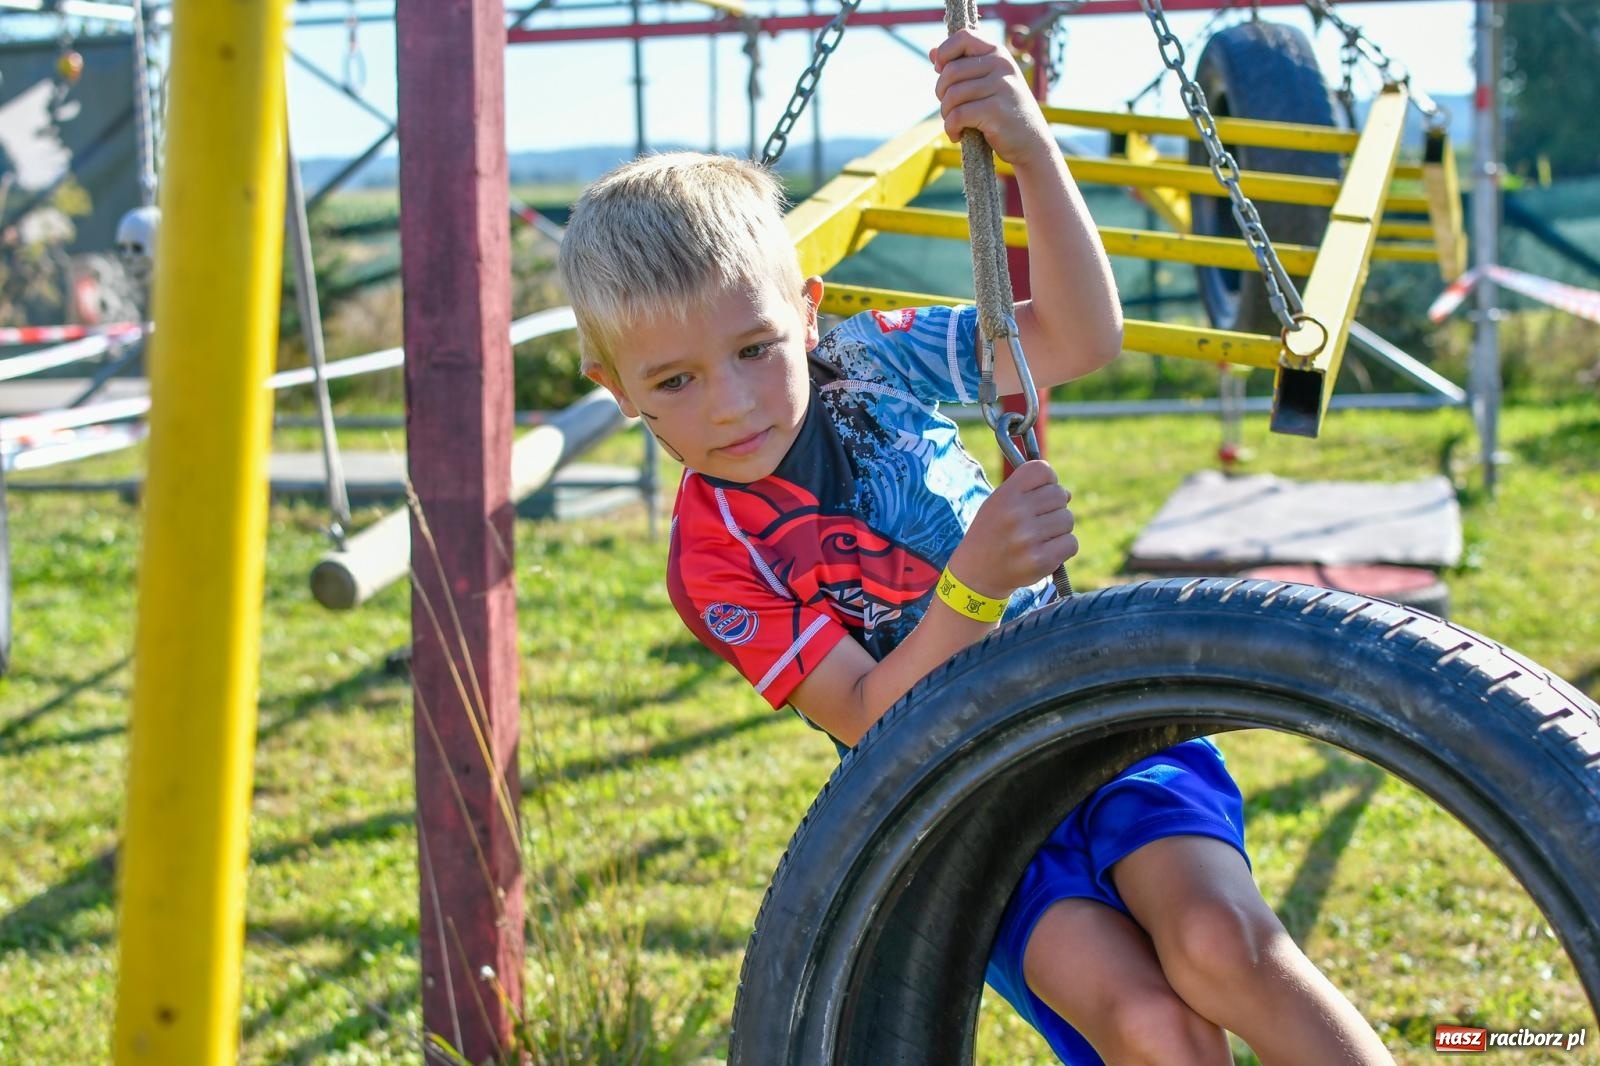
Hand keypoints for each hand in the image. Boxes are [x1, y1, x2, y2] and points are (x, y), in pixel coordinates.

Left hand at [930, 29, 1054, 169]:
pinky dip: (951, 128)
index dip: (944, 54)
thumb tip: (931, 53)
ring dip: (946, 114)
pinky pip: (958, 115)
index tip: (941, 72)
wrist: (1032, 143)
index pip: (961, 38)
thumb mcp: (987, 84)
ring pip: (952, 95)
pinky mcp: (996, 111)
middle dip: (941, 93)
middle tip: (950, 109)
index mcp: (998, 53)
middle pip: (950, 71)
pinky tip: (957, 135)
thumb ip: (962, 67)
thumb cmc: (1004, 113)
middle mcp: (1001, 65)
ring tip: (955, 124)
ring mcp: (1001, 87)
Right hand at [947, 460, 1076, 598]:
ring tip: (1039, 538)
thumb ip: (1027, 491)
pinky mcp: (1041, 560)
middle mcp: (1016, 513)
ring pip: (1068, 519)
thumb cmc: (992, 534)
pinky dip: (1063, 547)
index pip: (1042, 470)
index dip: (1048, 480)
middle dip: (1054, 507)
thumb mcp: (997, 503)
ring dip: (1059, 529)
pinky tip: (1045, 551)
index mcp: (1005, 495)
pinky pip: (1071, 543)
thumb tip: (1067, 494)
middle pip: (1059, 495)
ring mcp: (1028, 538)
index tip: (1040, 493)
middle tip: (1038, 521)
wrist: (976, 574)